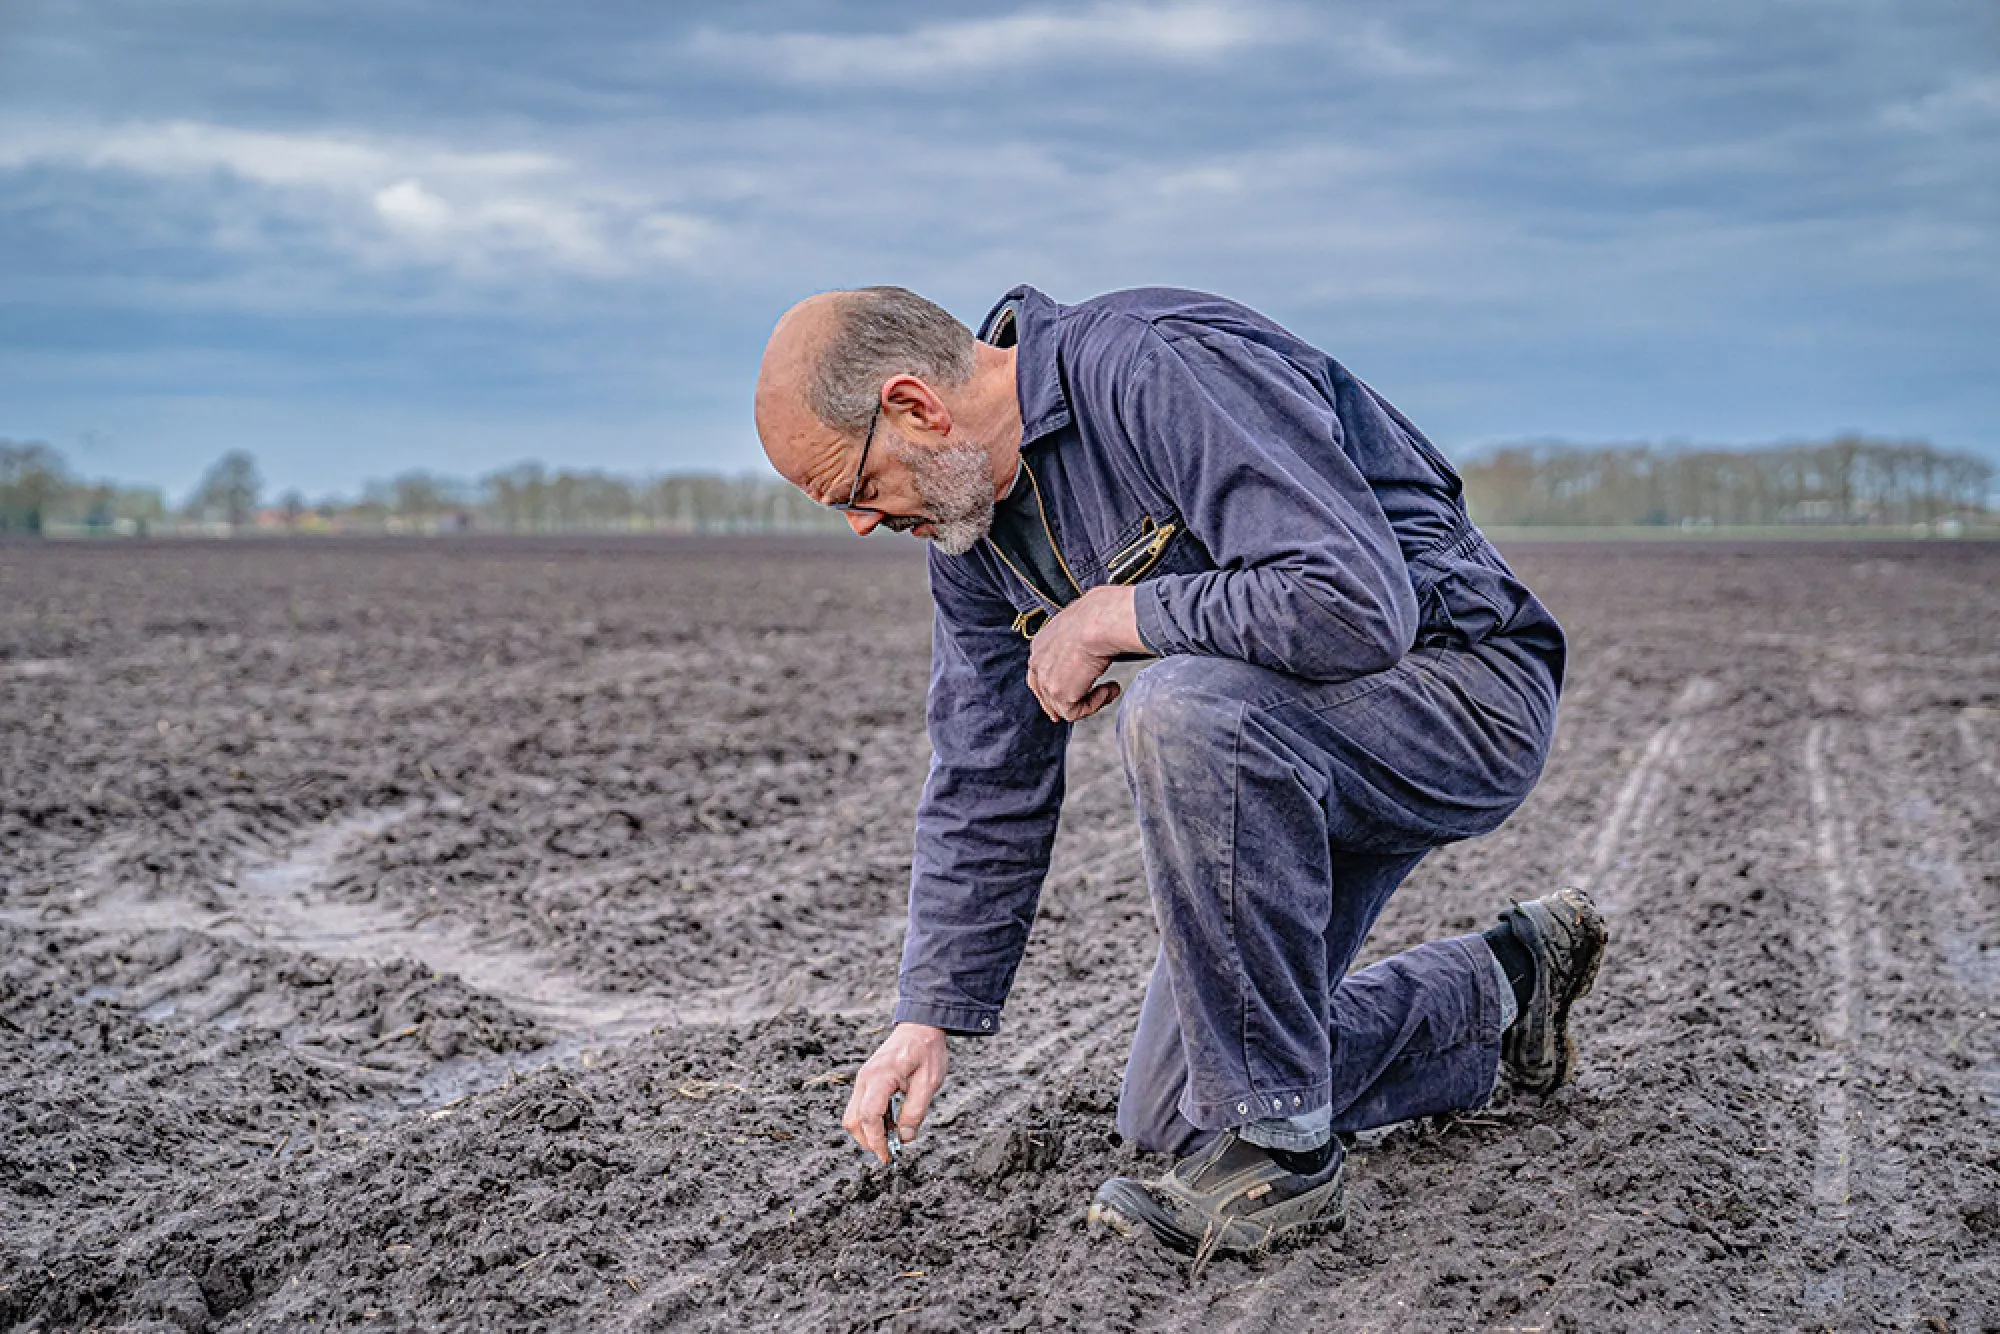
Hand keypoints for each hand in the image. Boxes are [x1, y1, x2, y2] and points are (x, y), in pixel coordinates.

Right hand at [841, 1023, 948, 1164]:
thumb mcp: (929, 1083)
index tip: (888, 1156)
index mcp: (880, 1077)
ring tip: (894, 1137)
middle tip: (890, 1152)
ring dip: (870, 1132)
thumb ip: (915, 1111)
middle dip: (868, 1141)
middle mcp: (865, 1079)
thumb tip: (905, 1138)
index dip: (877, 1141)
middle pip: (853, 1120)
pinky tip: (891, 1123)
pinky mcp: (867, 1081)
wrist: (921, 1026)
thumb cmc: (927, 1050)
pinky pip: (862, 1107)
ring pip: (854, 1115)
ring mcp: (863, 1080)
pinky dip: (872, 1121)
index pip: (869, 1116)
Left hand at [1025, 585, 1144, 721]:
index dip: (1053, 686)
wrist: (1098, 621)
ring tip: (1109, 688)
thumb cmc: (1097, 615)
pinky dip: (1096, 704)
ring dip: (1089, 700)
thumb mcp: (1082, 625)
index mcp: (1040, 644)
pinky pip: (1076, 712)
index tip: (1069, 693)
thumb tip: (1094, 643)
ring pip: (1063, 706)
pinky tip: (1108, 688)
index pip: (1039, 672)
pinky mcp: (1060, 694)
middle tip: (1084, 706)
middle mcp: (1038, 663)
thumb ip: (1080, 639)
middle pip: (1044, 694)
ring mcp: (1046, 680)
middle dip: (1063, 704)